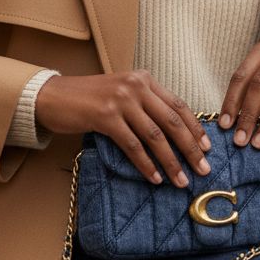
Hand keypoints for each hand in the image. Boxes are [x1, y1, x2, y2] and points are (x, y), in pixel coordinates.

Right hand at [35, 71, 211, 187]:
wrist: (52, 95)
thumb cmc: (89, 98)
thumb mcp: (122, 92)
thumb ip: (145, 104)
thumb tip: (173, 133)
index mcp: (144, 79)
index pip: (178, 105)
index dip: (195, 128)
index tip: (207, 148)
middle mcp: (135, 86)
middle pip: (172, 122)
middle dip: (191, 148)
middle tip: (203, 169)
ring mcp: (120, 101)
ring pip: (155, 137)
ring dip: (171, 162)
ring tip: (181, 180)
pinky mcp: (105, 117)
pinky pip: (132, 145)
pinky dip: (146, 164)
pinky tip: (155, 178)